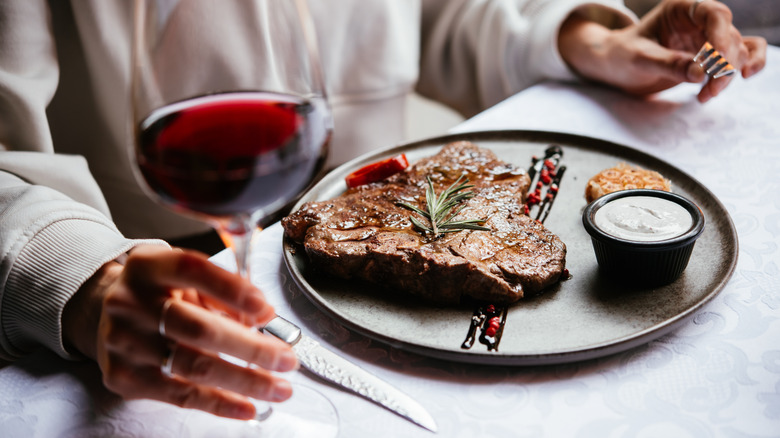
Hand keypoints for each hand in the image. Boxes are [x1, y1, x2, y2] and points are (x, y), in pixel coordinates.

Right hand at [62, 245, 297, 419]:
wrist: (102, 312)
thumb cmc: (159, 293)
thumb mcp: (185, 278)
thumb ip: (223, 290)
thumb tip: (264, 314)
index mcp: (148, 266)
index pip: (192, 270)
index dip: (232, 289)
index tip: (266, 309)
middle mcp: (129, 302)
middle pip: (198, 329)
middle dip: (251, 348)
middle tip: (286, 359)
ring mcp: (124, 342)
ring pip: (194, 367)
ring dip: (245, 381)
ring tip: (279, 388)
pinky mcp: (124, 377)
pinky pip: (180, 396)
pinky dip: (220, 404)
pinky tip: (248, 407)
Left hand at [558, 0, 766, 102]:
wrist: (617, 67)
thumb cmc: (622, 55)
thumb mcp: (639, 59)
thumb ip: (667, 64)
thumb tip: (700, 74)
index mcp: (680, 10)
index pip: (713, 14)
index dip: (720, 36)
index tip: (716, 61)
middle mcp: (698, 20)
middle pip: (729, 35)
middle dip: (724, 64)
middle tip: (710, 89)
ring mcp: (707, 37)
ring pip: (735, 50)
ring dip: (727, 74)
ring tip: (705, 96)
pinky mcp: (711, 55)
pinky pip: (742, 53)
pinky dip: (750, 62)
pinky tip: (747, 76)